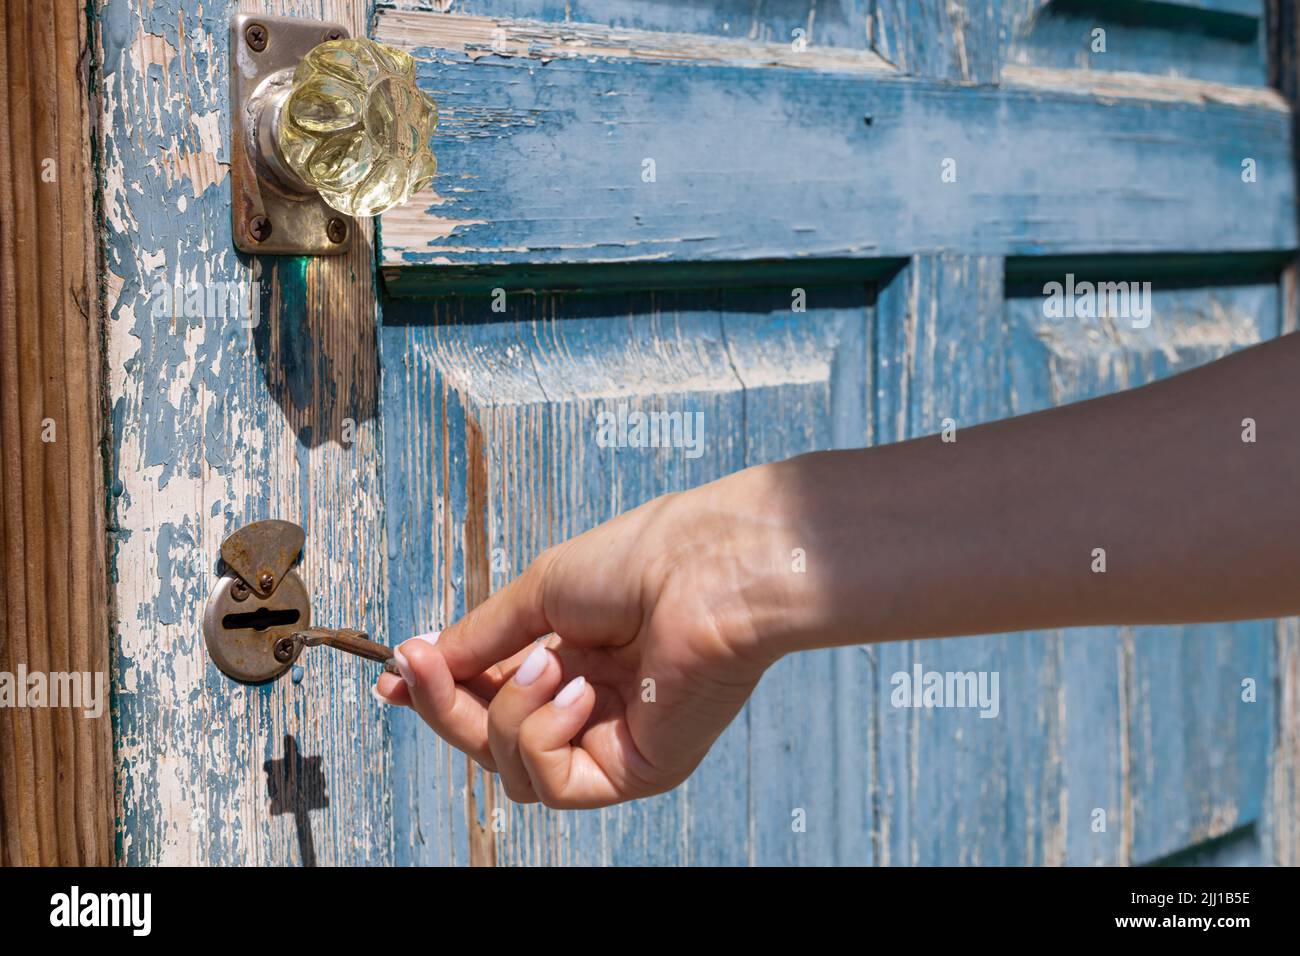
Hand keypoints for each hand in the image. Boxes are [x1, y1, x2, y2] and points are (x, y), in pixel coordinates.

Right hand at [375, 462, 808, 808]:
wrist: (711, 567)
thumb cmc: (641, 561)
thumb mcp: (539, 594)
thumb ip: (479, 638)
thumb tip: (415, 660)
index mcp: (571, 657)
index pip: (489, 694)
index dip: (438, 691)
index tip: (392, 675)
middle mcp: (589, 705)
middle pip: (488, 738)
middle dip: (446, 705)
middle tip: (415, 667)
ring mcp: (611, 742)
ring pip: (511, 770)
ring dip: (505, 713)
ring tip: (545, 661)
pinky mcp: (635, 772)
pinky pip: (552, 782)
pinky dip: (543, 734)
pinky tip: (578, 690)